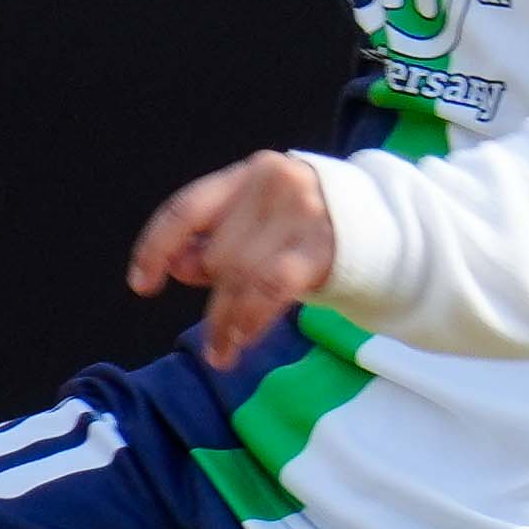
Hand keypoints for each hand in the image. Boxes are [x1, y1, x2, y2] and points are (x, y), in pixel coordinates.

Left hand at [127, 150, 336, 369]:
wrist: (386, 228)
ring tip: (221, 354)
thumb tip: (175, 266)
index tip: (142, 286)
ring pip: (241, 276)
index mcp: (247, 174)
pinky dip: (249, 319)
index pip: (185, 209)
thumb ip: (216, 242)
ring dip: (226, 323)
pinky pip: (269, 287)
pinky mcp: (322, 245)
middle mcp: (272, 184)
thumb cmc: (307, 231)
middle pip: (219, 253)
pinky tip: (240, 342)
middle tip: (214, 340)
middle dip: (212, 300)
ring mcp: (300, 212)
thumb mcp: (259, 228)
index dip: (156, 247)